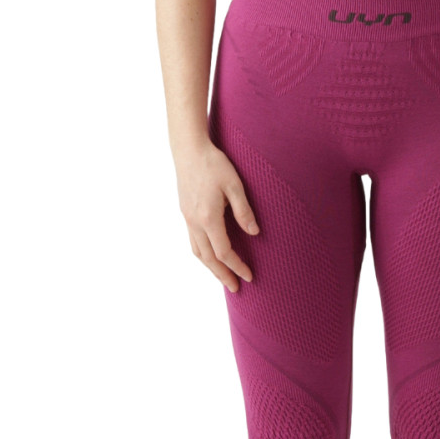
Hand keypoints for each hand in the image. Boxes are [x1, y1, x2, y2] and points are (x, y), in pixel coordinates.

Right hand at [176, 142, 259, 292]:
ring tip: (224, 278)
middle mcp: (195, 222)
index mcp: (208, 218)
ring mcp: (187, 218)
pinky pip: (193, 242)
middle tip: (236, 289)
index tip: (249, 276)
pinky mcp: (185, 213)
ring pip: (197, 252)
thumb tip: (254, 233)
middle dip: (223, 275)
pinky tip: (211, 257)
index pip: (224, 252)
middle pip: (208, 259)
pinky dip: (202, 255)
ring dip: (211, 268)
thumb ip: (244, 211)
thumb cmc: (214, 164)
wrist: (189, 149)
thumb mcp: (235, 185)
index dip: (237, 266)